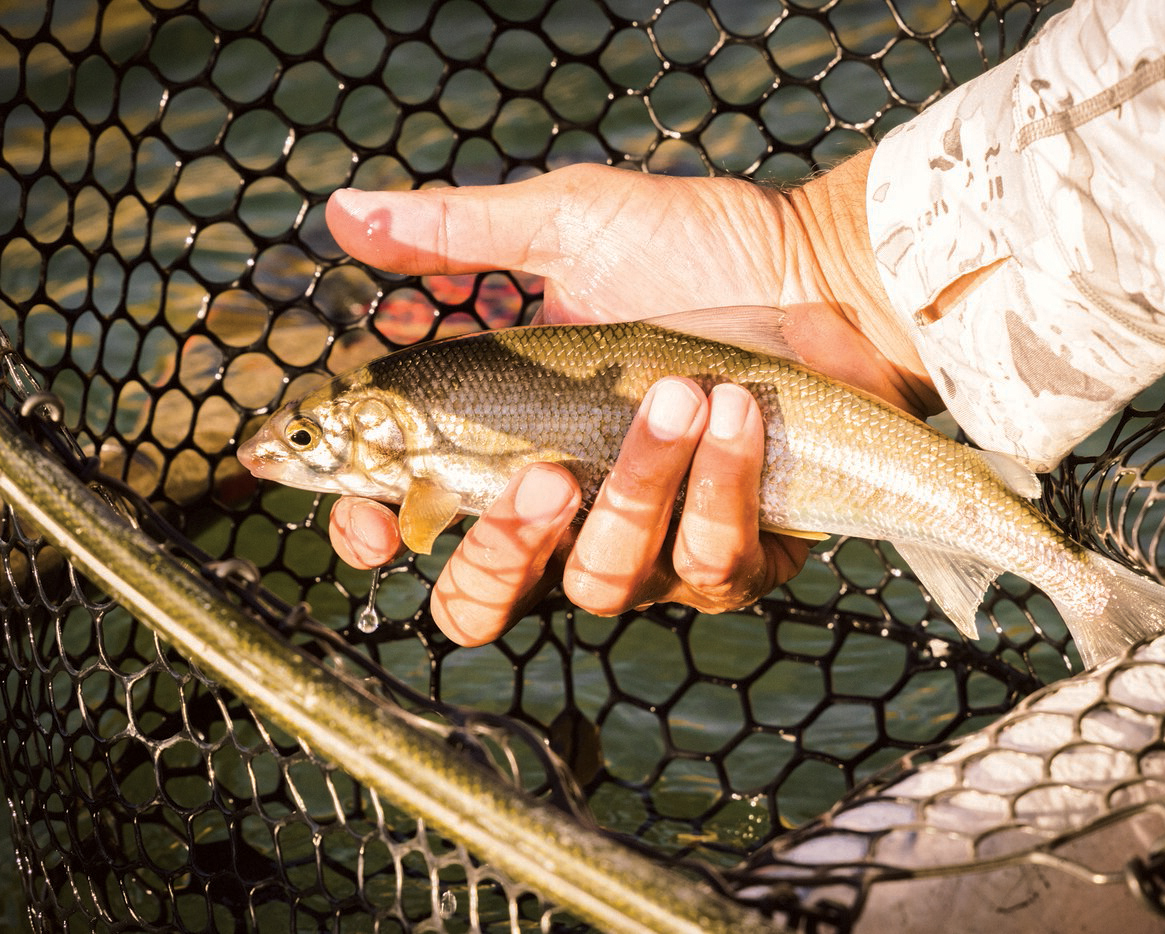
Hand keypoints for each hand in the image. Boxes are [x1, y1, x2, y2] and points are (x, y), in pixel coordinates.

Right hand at [324, 152, 936, 644]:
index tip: (371, 517)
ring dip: (636, 491)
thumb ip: (453, 235)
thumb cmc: (695, 248)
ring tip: (677, 395)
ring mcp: (653, 547)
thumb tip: (339, 213)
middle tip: (541, 478)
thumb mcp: (566, 226)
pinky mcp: (738, 556)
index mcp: (511, 447)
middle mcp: (569, 515)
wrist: (825, 267)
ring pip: (605, 582)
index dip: (377, 538)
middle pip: (487, 603)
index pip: (419, 527)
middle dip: (500, 555)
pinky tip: (738, 416)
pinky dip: (720, 489)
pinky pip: (712, 565)